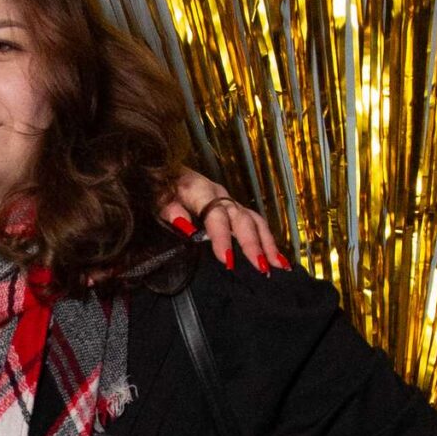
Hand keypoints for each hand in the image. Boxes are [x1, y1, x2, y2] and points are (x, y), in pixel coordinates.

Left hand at [161, 171, 287, 273]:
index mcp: (200, 191)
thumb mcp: (157, 198)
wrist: (164, 167)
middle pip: (242, 219)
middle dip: (253, 244)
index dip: (222, 238)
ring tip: (279, 266)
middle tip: (261, 268)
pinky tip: (277, 258)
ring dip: (268, 243)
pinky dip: (268, 240)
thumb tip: (186, 227)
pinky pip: (255, 223)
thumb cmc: (159, 186)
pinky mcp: (233, 208)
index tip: (227, 261)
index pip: (215, 215)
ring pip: (254, 221)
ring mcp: (229, 201)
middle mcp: (220, 195)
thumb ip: (171, 211)